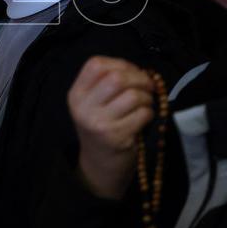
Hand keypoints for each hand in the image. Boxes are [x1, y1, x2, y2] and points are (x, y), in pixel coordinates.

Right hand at [68, 56, 154, 198]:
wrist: (99, 164)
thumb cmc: (101, 125)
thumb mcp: (93, 102)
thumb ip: (107, 82)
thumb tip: (139, 70)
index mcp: (76, 94)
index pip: (96, 64)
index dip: (119, 63)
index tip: (131, 72)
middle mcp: (84, 108)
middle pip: (117, 77)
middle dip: (139, 78)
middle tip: (148, 86)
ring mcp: (100, 123)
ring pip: (133, 95)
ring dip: (147, 97)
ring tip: (146, 104)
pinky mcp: (117, 137)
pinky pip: (143, 114)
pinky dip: (150, 113)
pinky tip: (144, 119)